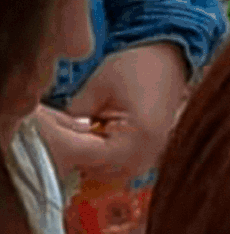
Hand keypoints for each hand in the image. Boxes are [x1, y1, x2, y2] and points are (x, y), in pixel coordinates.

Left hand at [50, 42, 189, 181]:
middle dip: (85, 160)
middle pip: (110, 172)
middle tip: (66, 142)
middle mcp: (152, 149)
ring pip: (120, 173)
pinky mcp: (156, 149)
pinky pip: (130, 166)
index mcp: (140, 134)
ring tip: (83, 142)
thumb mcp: (97, 86)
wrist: (168, 59)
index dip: (74, 151)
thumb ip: (76, 114)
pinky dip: (113, 160)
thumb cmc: (136, 67)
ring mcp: (156, 152)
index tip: (57, 141)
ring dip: (99, 163)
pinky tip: (100, 143)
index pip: (98, 157)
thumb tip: (59, 134)